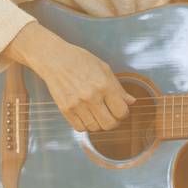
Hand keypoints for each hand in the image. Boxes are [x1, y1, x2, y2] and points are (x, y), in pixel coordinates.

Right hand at [2, 22, 134, 132]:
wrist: (55, 59)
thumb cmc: (80, 60)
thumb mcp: (104, 68)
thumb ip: (118, 88)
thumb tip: (131, 101)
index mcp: (104, 85)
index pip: (121, 111)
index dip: (124, 113)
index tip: (121, 109)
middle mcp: (92, 97)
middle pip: (109, 124)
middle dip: (114, 122)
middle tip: (111, 115)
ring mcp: (77, 105)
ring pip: (95, 128)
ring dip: (99, 124)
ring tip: (97, 113)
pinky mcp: (65, 110)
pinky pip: (80, 128)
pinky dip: (85, 125)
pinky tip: (86, 115)